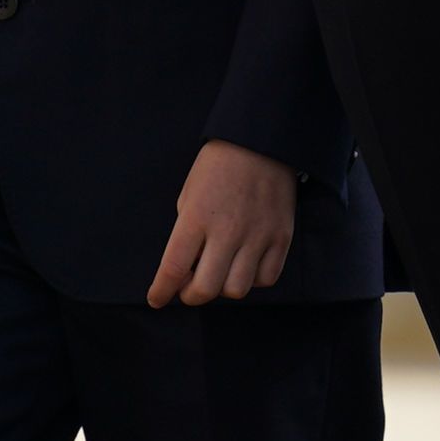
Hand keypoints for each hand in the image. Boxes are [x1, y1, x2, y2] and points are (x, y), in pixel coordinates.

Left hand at [146, 140, 296, 307]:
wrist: (261, 141)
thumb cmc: (218, 166)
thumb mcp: (189, 193)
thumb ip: (187, 232)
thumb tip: (187, 267)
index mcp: (197, 217)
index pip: (173, 268)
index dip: (161, 291)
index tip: (157, 299)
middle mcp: (227, 231)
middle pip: (206, 289)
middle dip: (191, 296)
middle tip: (189, 286)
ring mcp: (257, 235)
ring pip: (237, 290)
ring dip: (223, 287)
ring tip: (220, 271)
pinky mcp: (281, 237)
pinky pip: (266, 279)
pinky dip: (252, 279)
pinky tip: (245, 264)